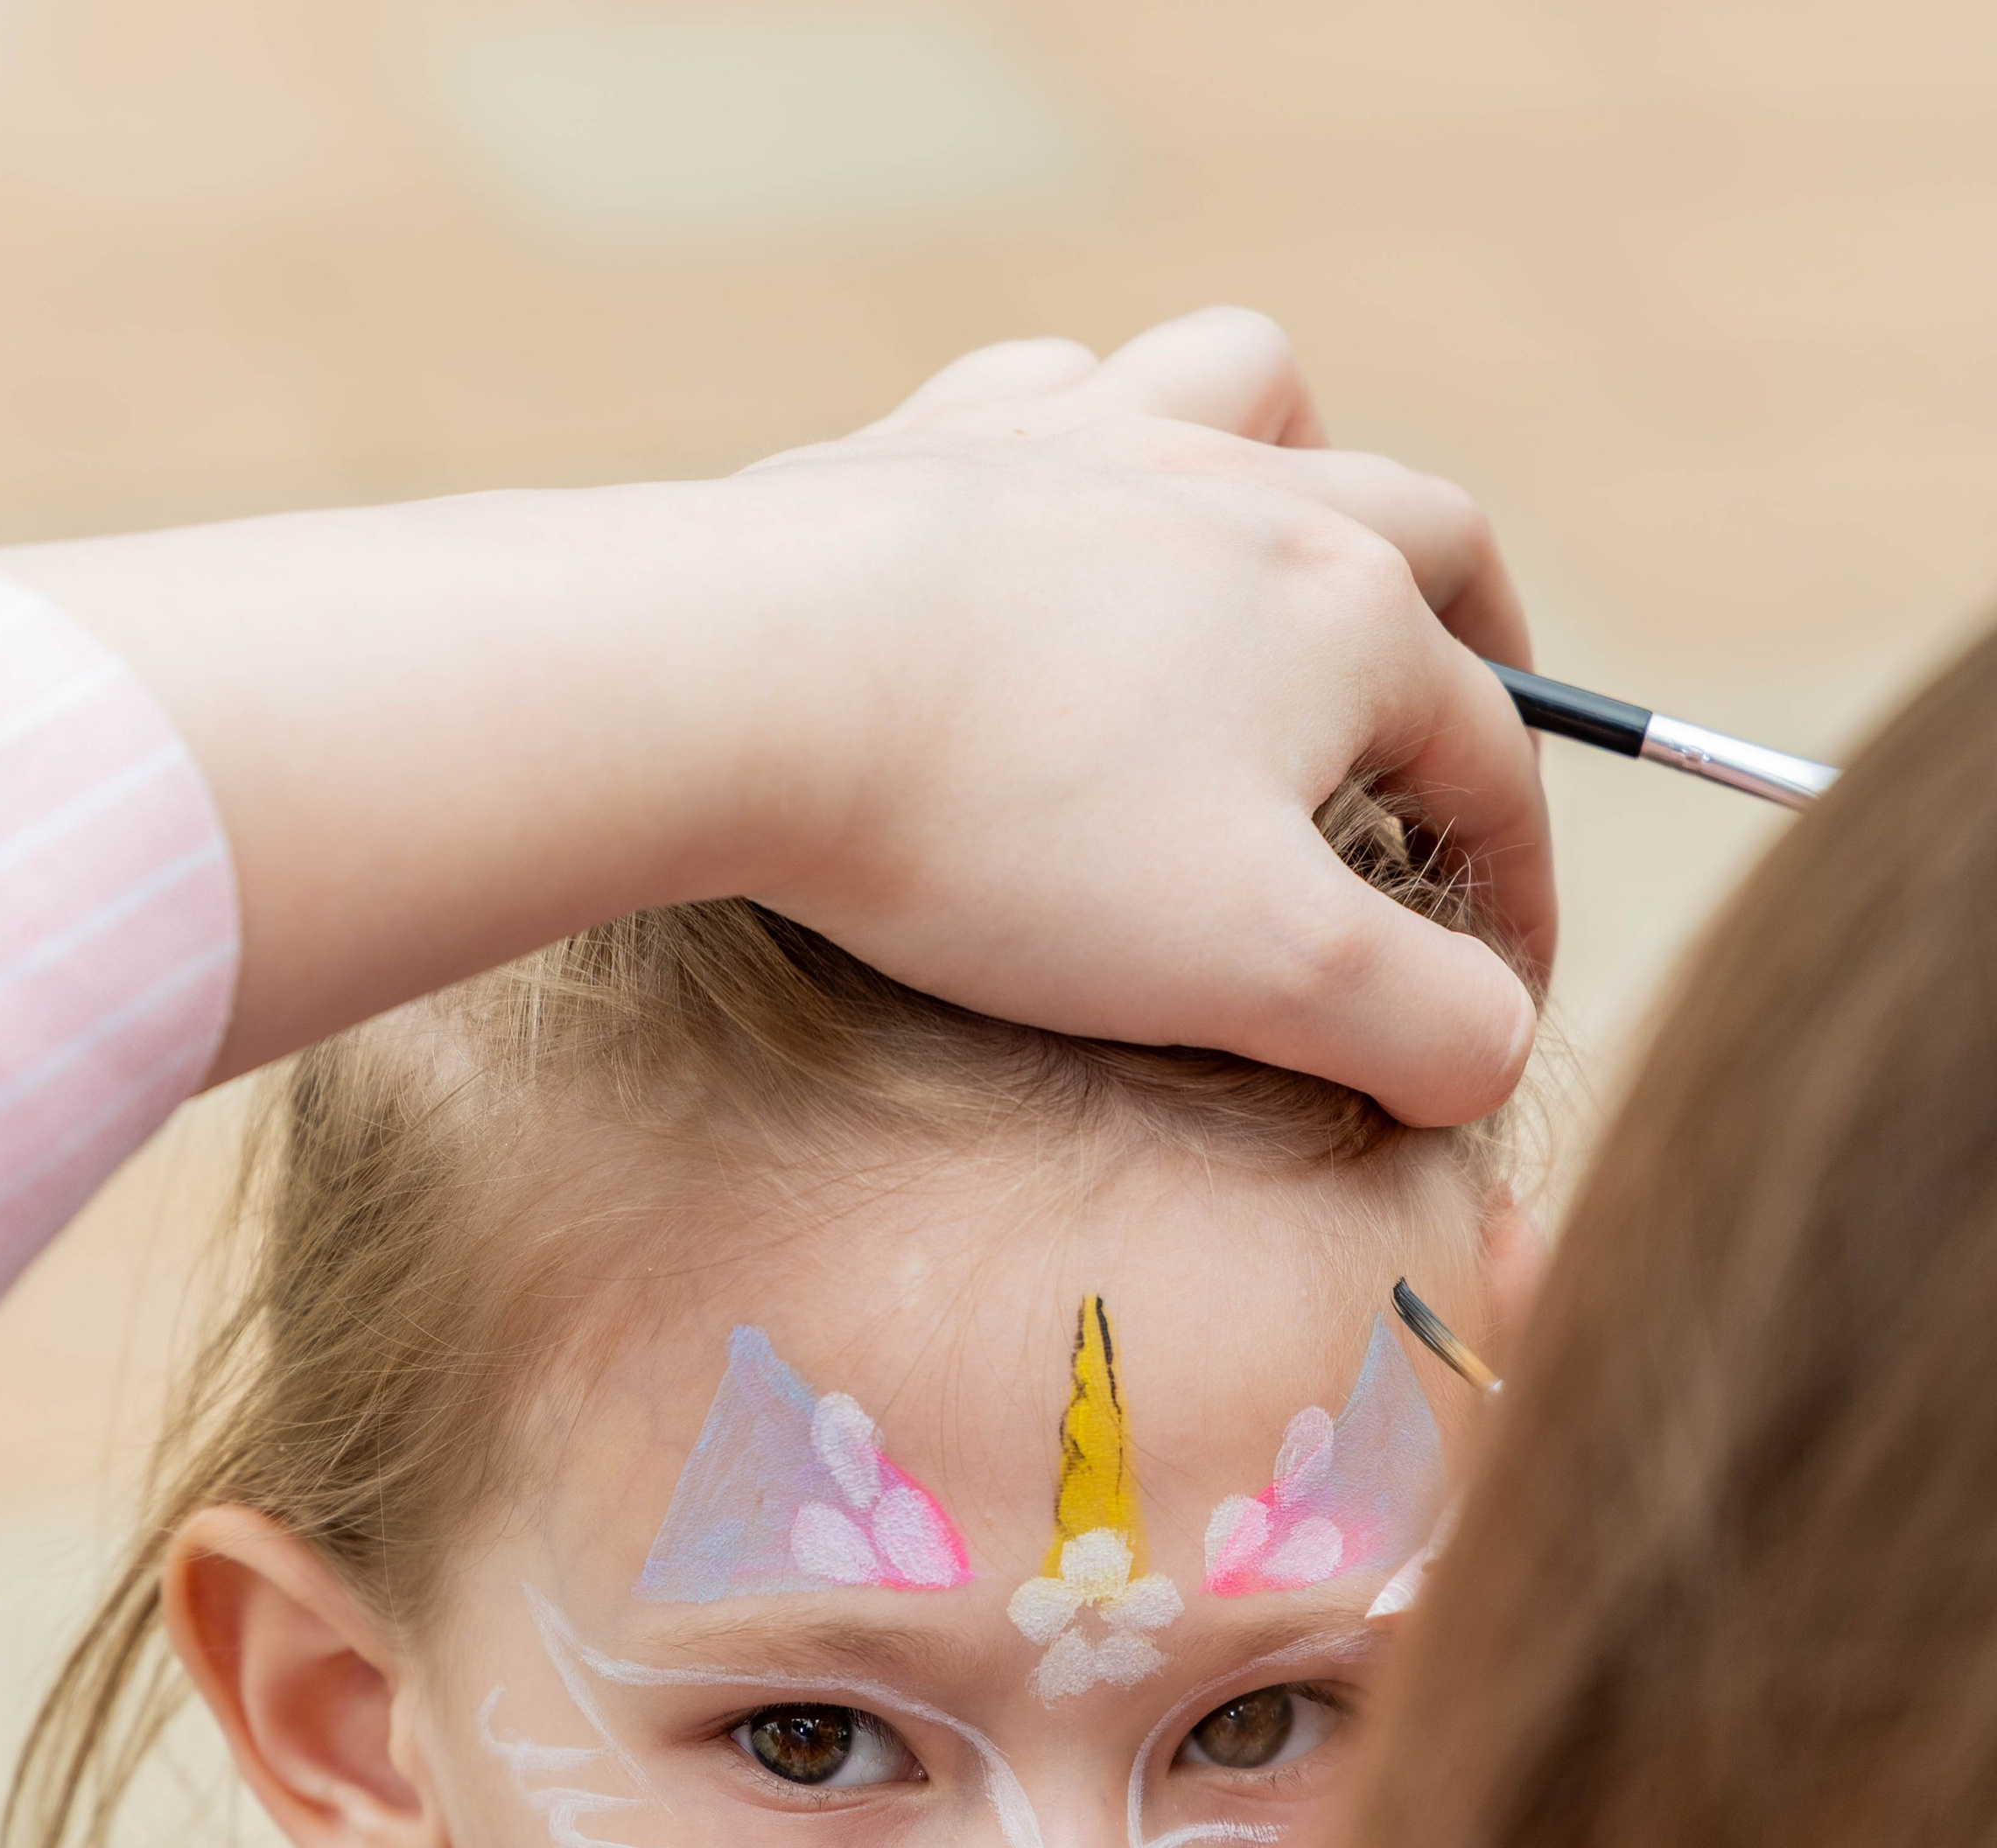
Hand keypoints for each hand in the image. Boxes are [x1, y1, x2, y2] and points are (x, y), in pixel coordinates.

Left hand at [740, 309, 1549, 1122]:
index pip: (1491, 761)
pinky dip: (1109, 438)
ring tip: (1298, 556)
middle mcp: (1243, 486)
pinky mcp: (939, 438)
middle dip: (1478, 645)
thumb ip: (1421, 1021)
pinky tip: (1076, 511)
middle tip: (1468, 739)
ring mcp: (1086, 439)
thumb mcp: (1261, 970)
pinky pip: (1068, 391)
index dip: (1517, 890)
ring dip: (1311, 468)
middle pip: (1424, 536)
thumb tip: (1496, 1047)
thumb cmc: (1007, 831)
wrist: (739, 688)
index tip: (1491, 989)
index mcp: (1350, 611)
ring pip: (1259, 398)